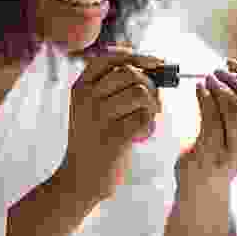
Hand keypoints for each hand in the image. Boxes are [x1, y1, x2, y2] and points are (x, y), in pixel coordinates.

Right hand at [57, 45, 164, 202]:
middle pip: (130, 72)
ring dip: (153, 104)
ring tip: (149, 119)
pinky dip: (150, 124)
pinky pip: (144, 117)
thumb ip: (114, 87)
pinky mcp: (113, 137)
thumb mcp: (92, 110)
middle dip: (151, 84)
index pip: (110, 57)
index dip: (137, 56)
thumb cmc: (95, 141)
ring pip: (141, 92)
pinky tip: (143, 135)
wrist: (80, 179)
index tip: (157, 63)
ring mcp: (98, 118)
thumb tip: (153, 67)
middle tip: (154, 103)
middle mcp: (86, 99)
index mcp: (80, 88)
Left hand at [175, 57, 236, 185]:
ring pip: (236, 109)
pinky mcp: (213, 154)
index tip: (233, 65)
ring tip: (208, 79)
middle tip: (218, 71)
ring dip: (220, 87)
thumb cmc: (222, 149)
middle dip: (235, 79)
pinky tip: (199, 89)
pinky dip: (205, 97)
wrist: (203, 185)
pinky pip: (212, 118)